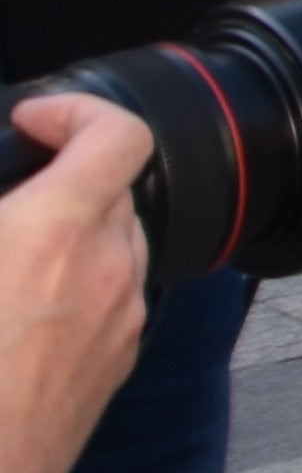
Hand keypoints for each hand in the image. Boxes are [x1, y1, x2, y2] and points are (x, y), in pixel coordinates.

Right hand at [0, 97, 154, 472]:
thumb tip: (4, 216)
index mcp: (56, 232)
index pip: (116, 134)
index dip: (76, 110)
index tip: (36, 119)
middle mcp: (107, 268)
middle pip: (113, 189)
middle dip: (62, 179)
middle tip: (7, 195)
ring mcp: (120, 318)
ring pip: (115, 247)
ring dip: (70, 236)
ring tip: (8, 257)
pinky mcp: (116, 362)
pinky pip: (111, 300)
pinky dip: (77, 287)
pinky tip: (18, 313)